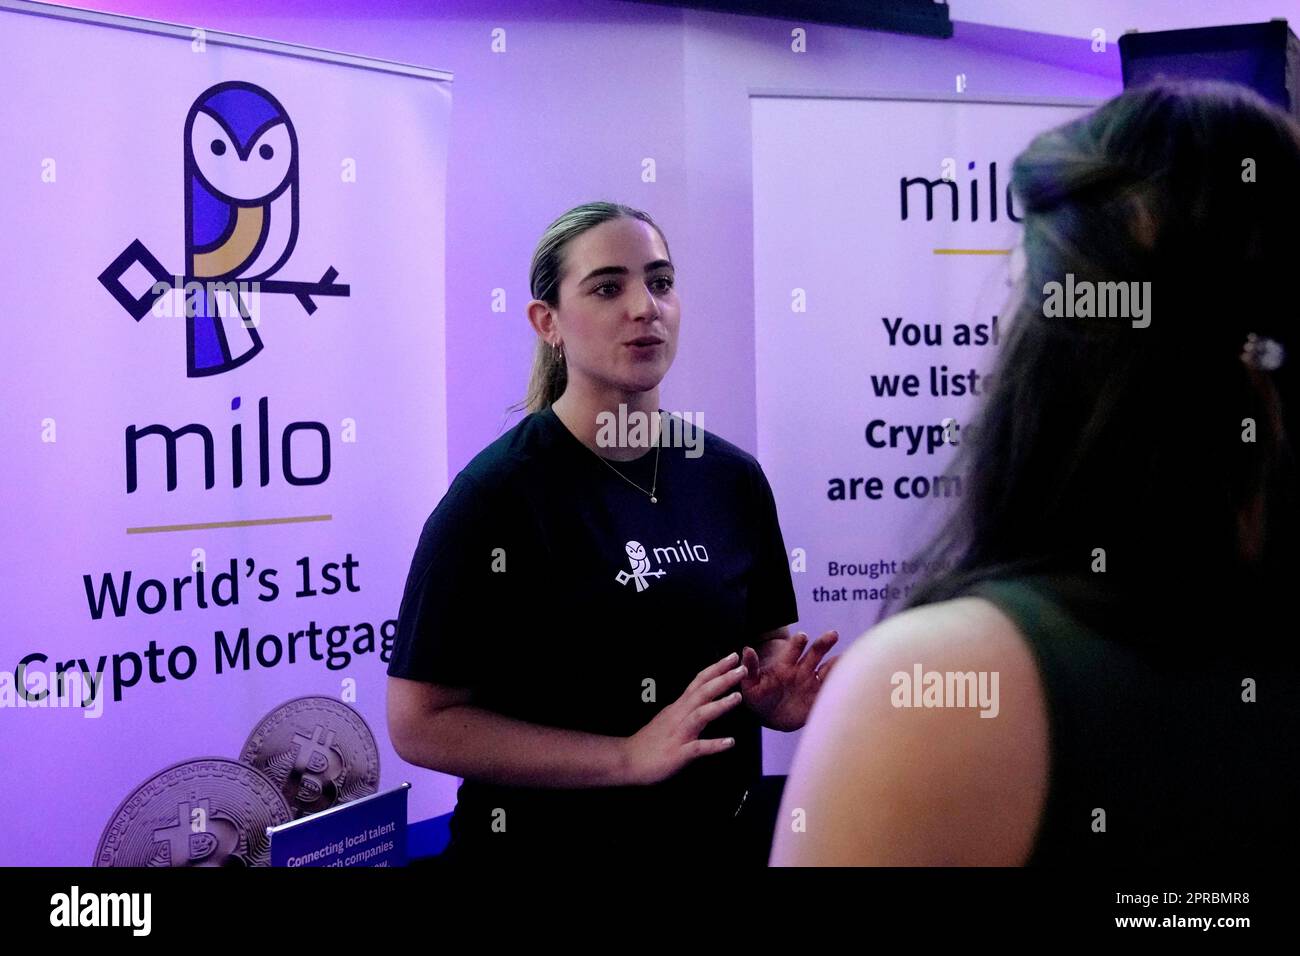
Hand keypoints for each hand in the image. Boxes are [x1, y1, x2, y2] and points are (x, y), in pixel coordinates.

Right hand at [621, 652, 747, 785]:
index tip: (732, 656)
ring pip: (701, 715)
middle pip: (702, 692)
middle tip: (742, 668)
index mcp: (678, 707)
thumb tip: (699, 699)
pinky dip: (714, 744)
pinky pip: (698, 748)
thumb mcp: (667, 717)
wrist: (627, 760)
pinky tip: (730, 742)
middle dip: (723, 679)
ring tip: (738, 697)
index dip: (716, 668)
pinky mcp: (678, 753)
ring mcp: (679, 734)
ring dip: (720, 705)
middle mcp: (679, 715)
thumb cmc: (648, 741)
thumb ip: (683, 708)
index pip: (699, 681)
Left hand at [740, 630, 839, 730]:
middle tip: (832, 634)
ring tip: (848, 658)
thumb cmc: (759, 697)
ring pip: (829, 669)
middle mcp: (802, 670)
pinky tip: (852, 684)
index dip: (798, 643)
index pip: (793, 649)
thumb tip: (746, 649)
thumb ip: (750, 668)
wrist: (770, 716)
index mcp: (785, 665)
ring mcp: (813, 682)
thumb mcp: (750, 684)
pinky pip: (832, 691)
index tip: (803, 636)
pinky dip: (842, 687)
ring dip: (838, 663)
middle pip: (816, 652)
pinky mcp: (819, 698)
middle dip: (824, 643)